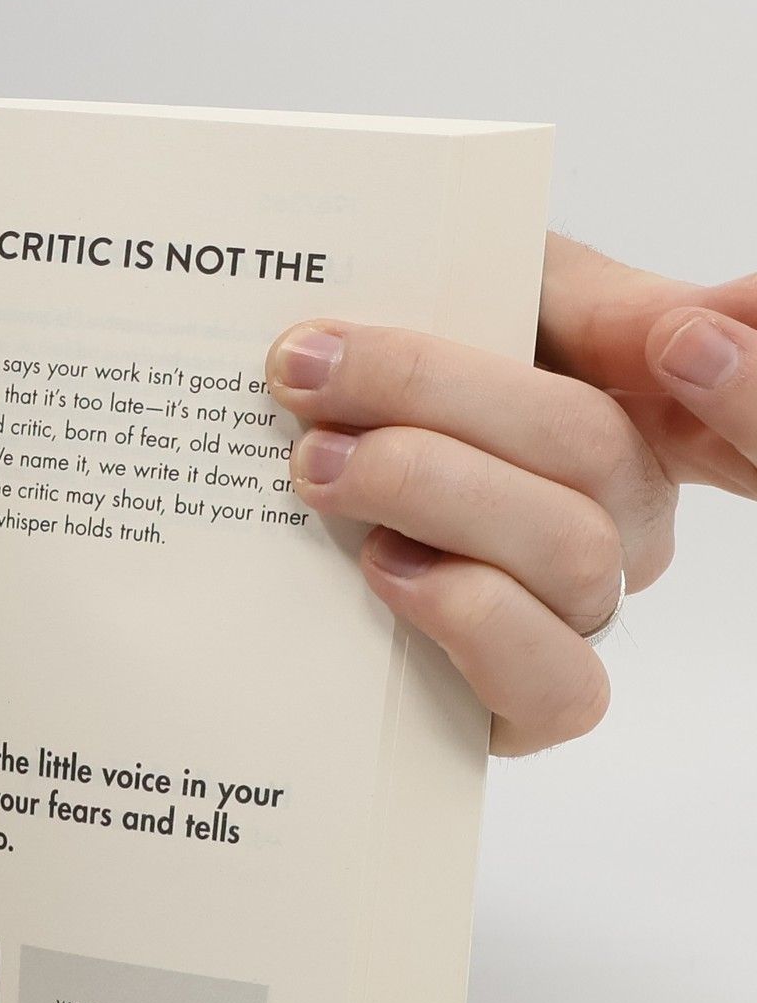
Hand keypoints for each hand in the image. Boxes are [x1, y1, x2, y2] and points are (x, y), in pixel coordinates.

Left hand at [267, 234, 756, 753]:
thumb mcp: (492, 297)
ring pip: (567, 550)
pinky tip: (386, 566)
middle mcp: (628, 518)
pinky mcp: (526, 704)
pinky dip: (470, 616)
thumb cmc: (390, 381)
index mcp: (642, 411)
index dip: (744, 385)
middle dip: (434, 392)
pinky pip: (556, 683)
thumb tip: (687, 326)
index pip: (742, 413)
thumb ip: (594, 303)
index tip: (683, 337)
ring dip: (429, 493)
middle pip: (591, 447)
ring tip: (320, 468)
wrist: (290, 464)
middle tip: (309, 373)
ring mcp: (581, 610)